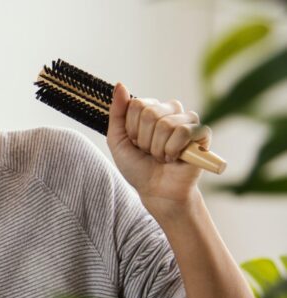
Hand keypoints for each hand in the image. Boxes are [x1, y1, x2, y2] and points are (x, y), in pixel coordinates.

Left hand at [107, 82, 211, 208]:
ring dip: (157, 148)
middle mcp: (170, 111)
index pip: (136, 104)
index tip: (134, 143)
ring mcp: (188, 121)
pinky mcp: (202, 134)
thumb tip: (120, 84)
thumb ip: (117, 113)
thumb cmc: (137, 166)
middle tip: (149, 152)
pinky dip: (173, 149)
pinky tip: (175, 158)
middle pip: (150, 113)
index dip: (131, 129)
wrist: (156, 190)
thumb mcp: (117, 140)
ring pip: (166, 124)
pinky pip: (185, 131)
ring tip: (161, 156)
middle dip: (144, 139)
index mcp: (151, 110)